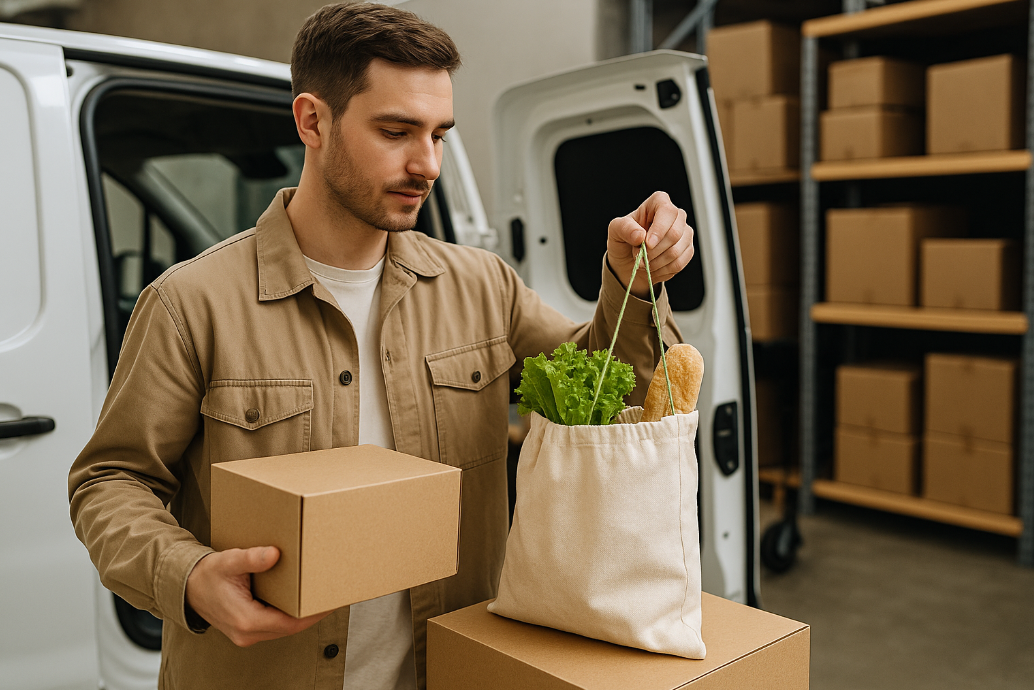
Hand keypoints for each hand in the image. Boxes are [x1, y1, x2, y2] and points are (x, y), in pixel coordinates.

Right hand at [185, 546, 328, 646]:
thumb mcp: (228, 562)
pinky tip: (301, 599)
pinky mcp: (248, 630)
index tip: (331, 600)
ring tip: (321, 596)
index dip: (314, 613)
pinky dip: (290, 614)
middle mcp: (248, 633)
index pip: (291, 623)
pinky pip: (276, 626)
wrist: (186, 588)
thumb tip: (274, 554)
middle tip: (332, 594)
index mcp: (246, 620)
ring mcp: (248, 634)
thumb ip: (251, 559)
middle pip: (291, 627)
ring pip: (284, 628)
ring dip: (303, 615)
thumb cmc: (207, 575)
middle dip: (313, 613)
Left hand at [606, 191, 694, 298]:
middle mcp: (675, 215)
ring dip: (656, 262)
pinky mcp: (687, 250)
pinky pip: (679, 263)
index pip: (667, 211)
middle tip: (639, 257)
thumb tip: (640, 235)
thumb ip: (625, 229)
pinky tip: (653, 268)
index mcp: (658, 203)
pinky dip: (662, 270)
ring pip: (676, 251)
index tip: (647, 244)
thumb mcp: (616, 230)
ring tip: (643, 262)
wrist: (629, 261)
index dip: (659, 229)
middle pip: (674, 234)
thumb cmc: (623, 240)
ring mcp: (684, 233)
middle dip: (654, 251)